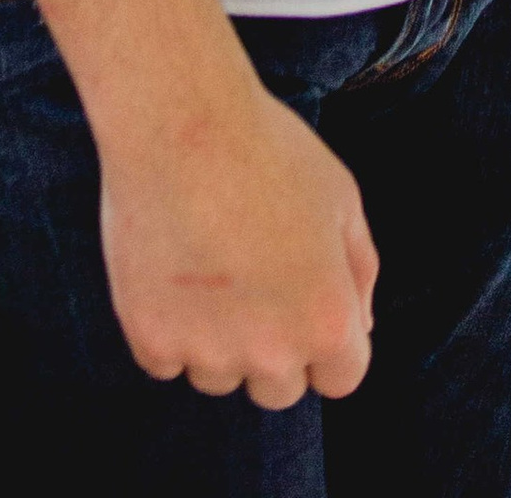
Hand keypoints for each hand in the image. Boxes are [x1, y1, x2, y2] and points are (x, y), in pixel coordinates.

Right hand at [102, 77, 378, 407]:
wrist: (180, 121)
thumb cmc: (267, 149)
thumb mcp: (341, 197)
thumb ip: (360, 269)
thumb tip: (359, 325)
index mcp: (329, 319)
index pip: (342, 378)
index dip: (326, 340)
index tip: (302, 300)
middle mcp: (272, 351)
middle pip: (279, 389)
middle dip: (272, 346)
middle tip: (250, 276)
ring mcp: (208, 350)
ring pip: (219, 376)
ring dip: (216, 339)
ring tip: (207, 260)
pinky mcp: (151, 340)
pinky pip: (165, 361)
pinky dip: (165, 328)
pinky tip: (170, 265)